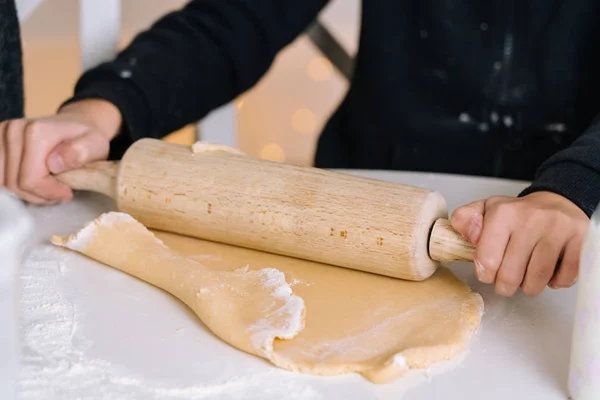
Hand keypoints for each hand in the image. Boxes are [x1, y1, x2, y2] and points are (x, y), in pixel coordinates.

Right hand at [0, 99, 121, 203]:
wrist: (75, 124)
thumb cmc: (87, 138)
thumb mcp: (96, 145)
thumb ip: (81, 152)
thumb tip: (54, 163)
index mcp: (36, 131)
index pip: (30, 179)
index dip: (49, 192)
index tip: (67, 192)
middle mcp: (13, 130)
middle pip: (14, 183)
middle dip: (38, 195)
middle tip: (58, 192)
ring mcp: (1, 134)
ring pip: (3, 182)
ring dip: (25, 192)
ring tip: (47, 187)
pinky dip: (14, 184)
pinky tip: (33, 181)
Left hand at [450, 191, 588, 296]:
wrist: (555, 203)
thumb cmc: (517, 213)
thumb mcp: (484, 210)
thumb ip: (465, 220)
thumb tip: (466, 234)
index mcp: (504, 212)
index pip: (487, 260)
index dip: (485, 273)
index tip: (487, 271)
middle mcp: (532, 219)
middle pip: (511, 275)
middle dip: (504, 285)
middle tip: (505, 280)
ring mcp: (558, 230)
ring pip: (537, 280)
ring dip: (528, 287)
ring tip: (525, 277)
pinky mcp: (580, 240)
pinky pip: (563, 279)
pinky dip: (554, 283)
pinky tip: (548, 272)